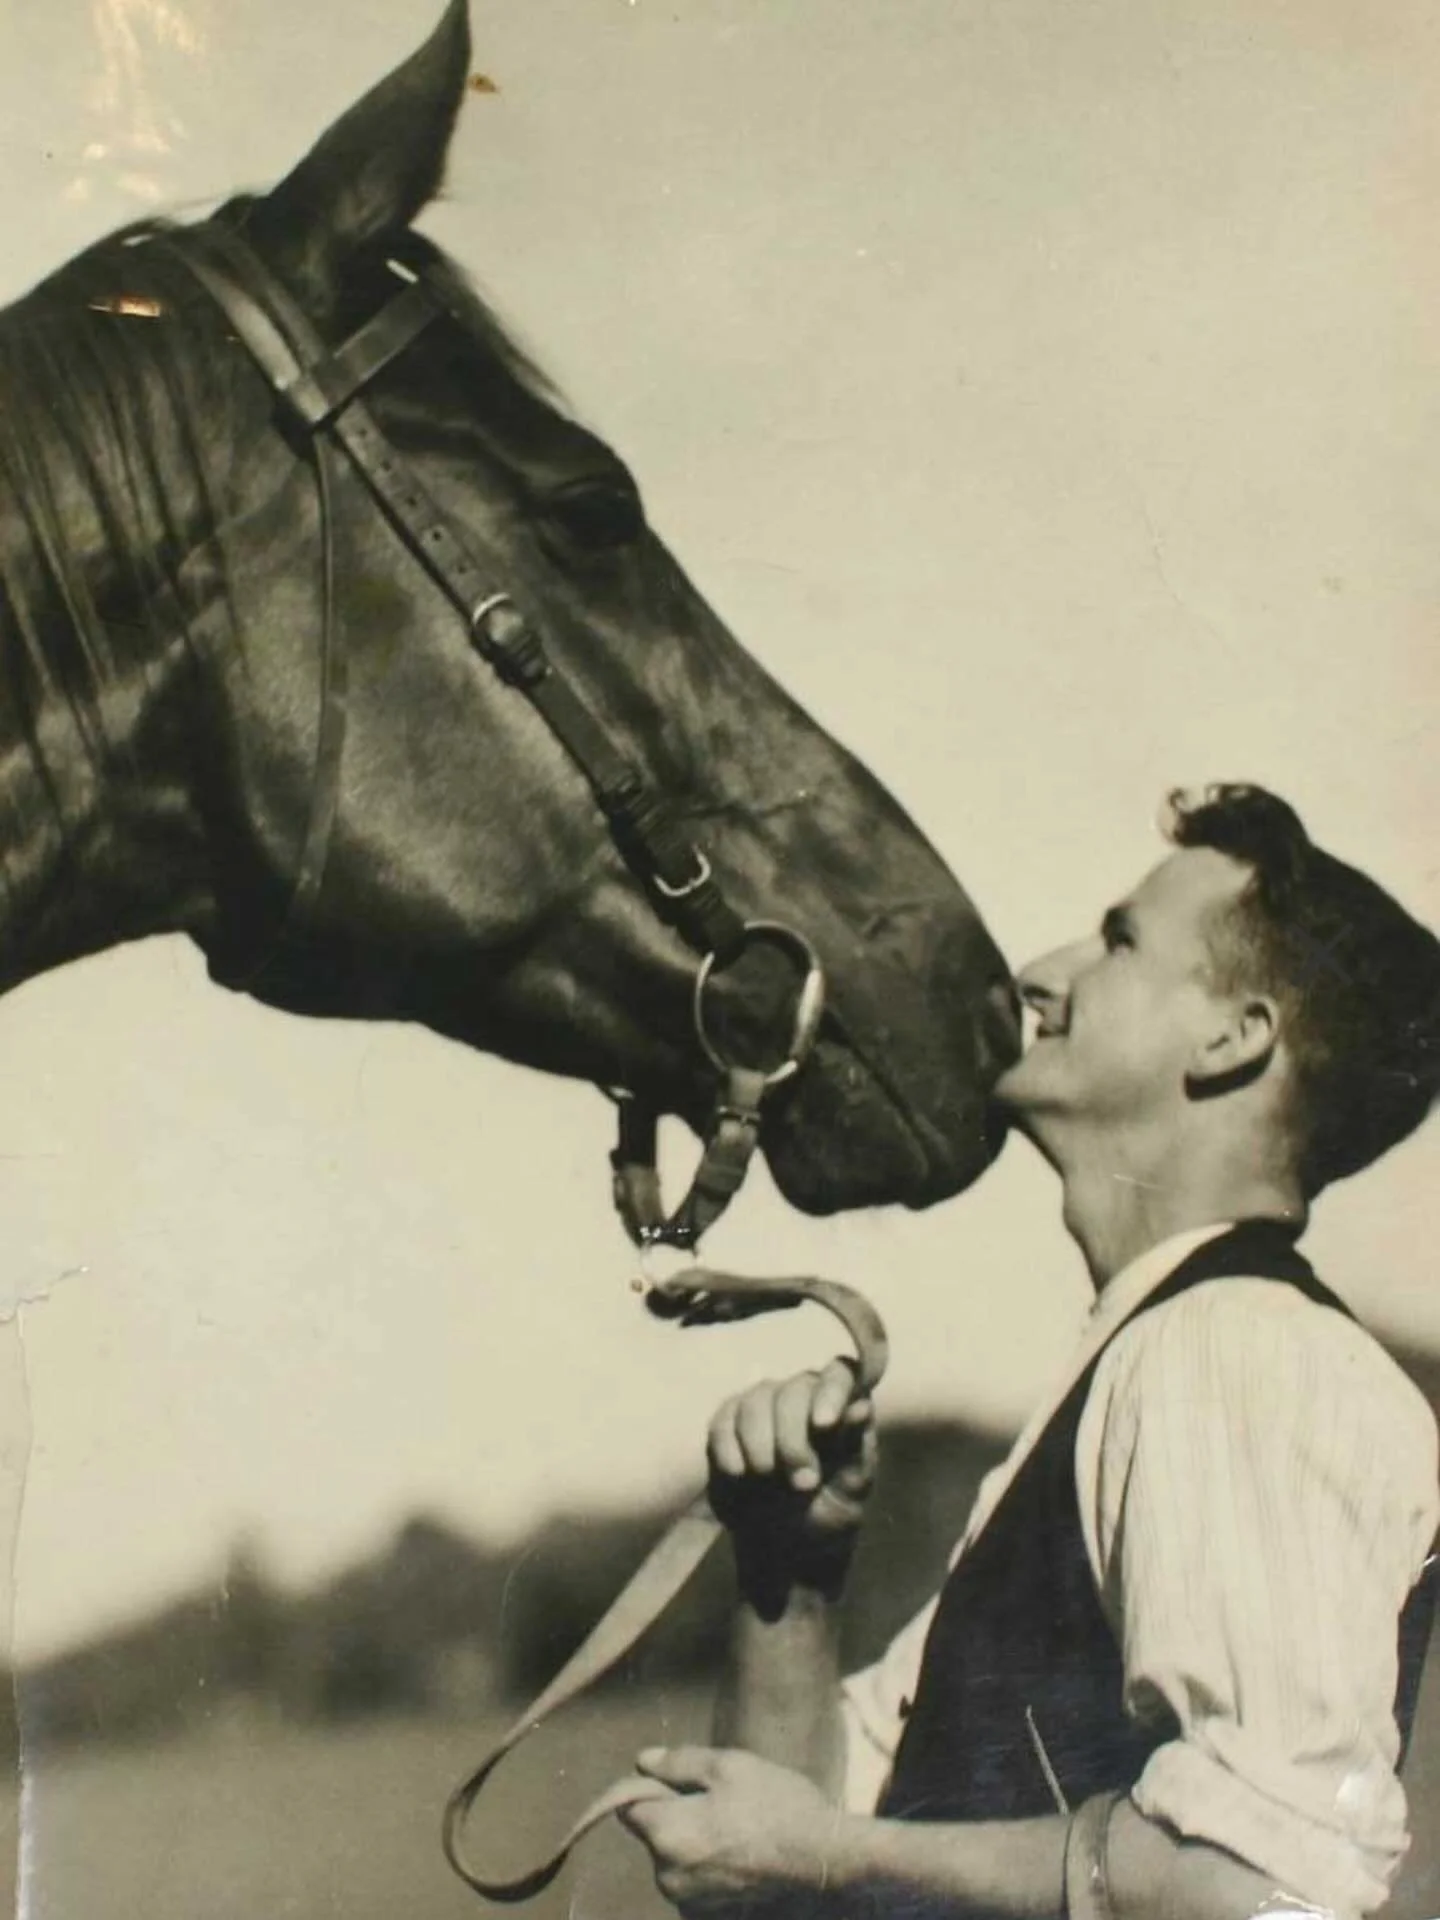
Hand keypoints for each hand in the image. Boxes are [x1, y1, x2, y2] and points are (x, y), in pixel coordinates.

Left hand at [620, 1745, 852, 1916]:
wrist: (826, 1861)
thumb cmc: (777, 1806)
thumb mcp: (729, 1766)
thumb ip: (678, 1763)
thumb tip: (642, 1761)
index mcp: (667, 1836)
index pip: (629, 1807)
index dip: (651, 1788)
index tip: (683, 1782)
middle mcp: (669, 1878)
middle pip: (656, 1836)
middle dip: (678, 1816)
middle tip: (724, 1802)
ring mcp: (691, 1905)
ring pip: (677, 1861)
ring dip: (697, 1844)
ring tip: (742, 1830)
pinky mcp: (712, 1919)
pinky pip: (697, 1885)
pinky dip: (713, 1870)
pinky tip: (746, 1856)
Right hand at [707, 1359, 876, 1589]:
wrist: (787, 1547)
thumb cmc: (830, 1512)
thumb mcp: (851, 1487)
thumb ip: (855, 1446)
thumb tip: (861, 1408)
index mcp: (842, 1406)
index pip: (840, 1373)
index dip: (831, 1392)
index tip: (823, 1425)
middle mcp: (803, 1396)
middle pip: (793, 1390)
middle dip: (793, 1439)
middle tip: (802, 1483)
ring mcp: (764, 1406)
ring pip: (756, 1401)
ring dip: (761, 1444)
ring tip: (769, 1480)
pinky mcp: (729, 1424)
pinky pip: (723, 1420)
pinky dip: (729, 1448)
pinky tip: (739, 1475)